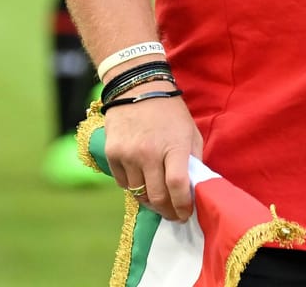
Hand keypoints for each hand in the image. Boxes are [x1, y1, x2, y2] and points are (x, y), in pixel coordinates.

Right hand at [103, 82, 204, 222]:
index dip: (183, 205)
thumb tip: (194, 190)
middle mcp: (148, 153)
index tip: (186, 214)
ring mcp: (127, 154)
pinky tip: (142, 182)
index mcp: (174, 147)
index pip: (178, 186)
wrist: (138, 88)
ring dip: (150, 201)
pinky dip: (134, 187)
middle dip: (167, 211)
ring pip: (138, 193)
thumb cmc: (170, 113)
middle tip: (174, 215)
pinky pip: (123, 183)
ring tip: (159, 201)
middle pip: (157, 197)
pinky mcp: (111, 154)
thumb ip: (193, 161)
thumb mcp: (190, 133)